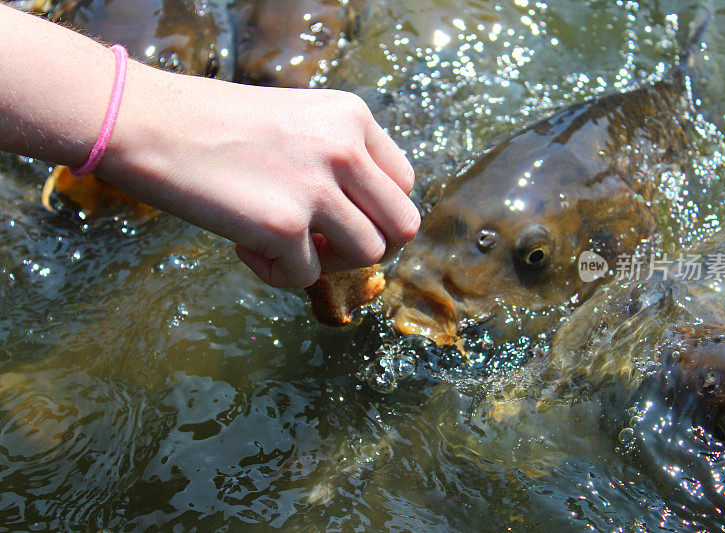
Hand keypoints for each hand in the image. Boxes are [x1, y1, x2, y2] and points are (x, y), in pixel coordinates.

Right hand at [98, 62, 419, 287]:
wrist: (146, 123)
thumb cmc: (214, 125)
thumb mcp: (298, 123)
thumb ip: (339, 159)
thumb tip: (363, 218)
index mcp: (352, 117)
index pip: (404, 183)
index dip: (376, 210)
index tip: (341, 216)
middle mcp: (344, 149)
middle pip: (402, 225)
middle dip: (367, 244)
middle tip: (325, 243)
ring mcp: (317, 188)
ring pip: (368, 255)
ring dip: (328, 261)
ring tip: (283, 242)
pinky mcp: (283, 226)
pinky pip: (307, 277)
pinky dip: (278, 273)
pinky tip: (244, 245)